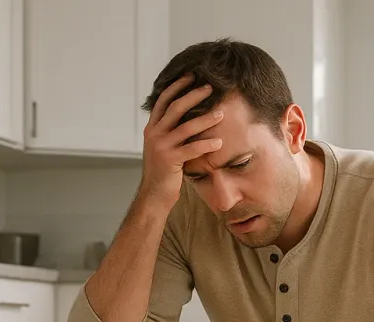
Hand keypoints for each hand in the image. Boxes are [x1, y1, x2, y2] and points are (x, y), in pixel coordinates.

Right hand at [138, 75, 224, 208]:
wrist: (154, 194)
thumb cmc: (163, 170)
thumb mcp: (162, 146)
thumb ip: (169, 130)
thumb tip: (184, 114)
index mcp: (152, 128)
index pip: (163, 100)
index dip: (177, 87)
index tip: (191, 76)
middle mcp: (154, 134)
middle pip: (175, 108)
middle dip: (194, 96)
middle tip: (210, 88)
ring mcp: (161, 147)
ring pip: (185, 127)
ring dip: (205, 119)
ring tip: (221, 114)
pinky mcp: (169, 160)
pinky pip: (191, 149)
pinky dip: (206, 144)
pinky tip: (219, 142)